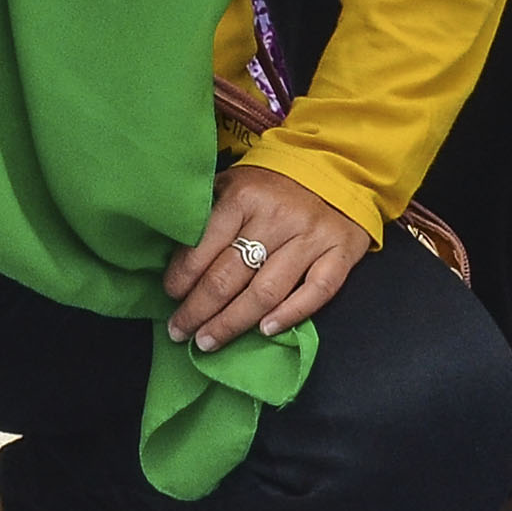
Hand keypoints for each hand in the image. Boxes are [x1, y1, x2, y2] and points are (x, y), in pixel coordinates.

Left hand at [161, 163, 365, 349]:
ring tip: (208, 341)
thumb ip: (208, 214)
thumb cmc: (272, 185)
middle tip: (179, 331)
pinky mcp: (340, 251)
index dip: (182, 278)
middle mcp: (278, 217)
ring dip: (233, 322)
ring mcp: (311, 237)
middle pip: (230, 277)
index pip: (204, 248)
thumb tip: (174, 254)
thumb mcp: (233, 184)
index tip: (171, 297)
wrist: (334, 169)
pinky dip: (291, 314)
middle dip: (198, 310)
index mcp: (244, 196)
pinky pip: (317, 291)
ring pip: (266, 291)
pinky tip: (265, 331)